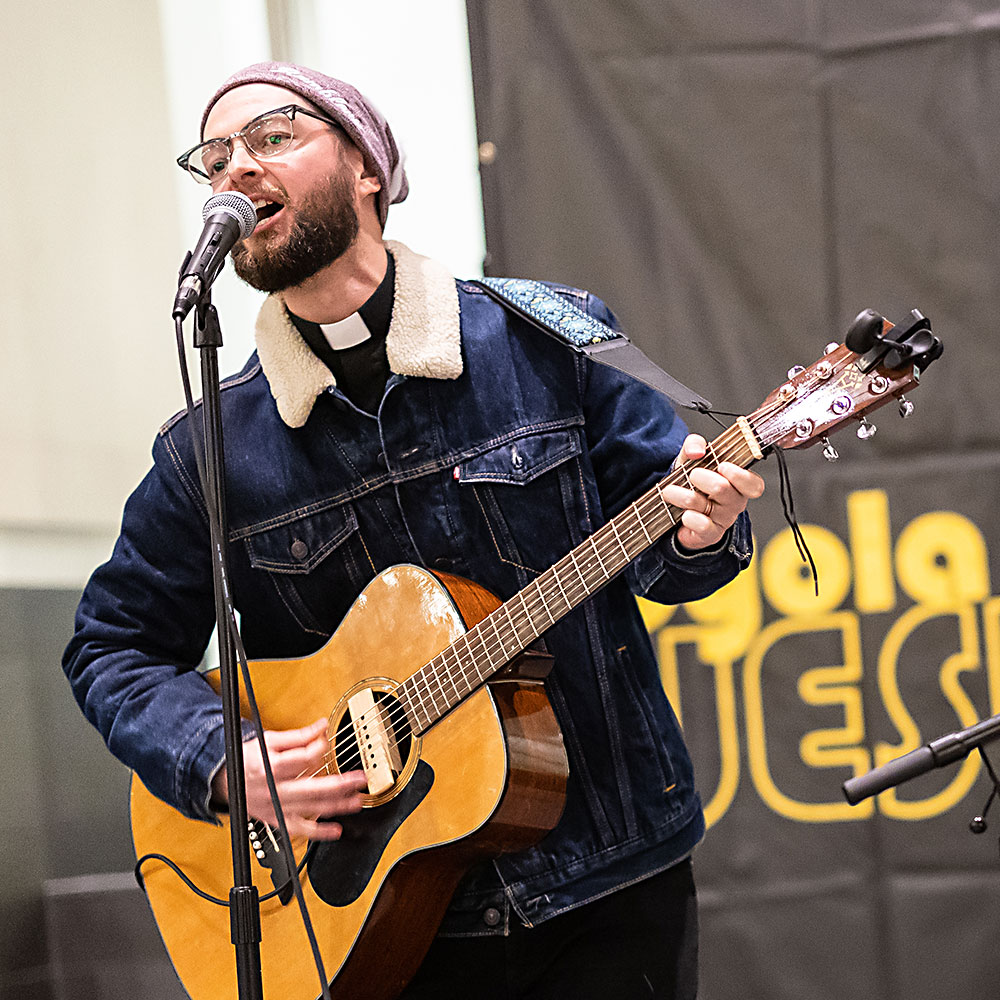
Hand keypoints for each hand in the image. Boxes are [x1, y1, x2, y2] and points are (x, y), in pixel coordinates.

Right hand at [212, 718, 366, 840]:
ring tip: (357, 801)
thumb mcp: (269, 740)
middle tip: (360, 779)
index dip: (320, 747)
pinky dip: (318, 832)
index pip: (304, 758)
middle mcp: (274, 790)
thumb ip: (298, 735)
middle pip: (312, 788)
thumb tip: (322, 726)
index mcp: (271, 767)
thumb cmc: (249, 759)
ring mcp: (276, 807)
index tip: (328, 740)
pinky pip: (299, 830)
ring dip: (337, 806)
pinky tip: (336, 831)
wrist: (227, 781)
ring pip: (310, 809)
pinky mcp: (277, 820)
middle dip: (340, 785)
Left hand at [660, 434, 764, 550]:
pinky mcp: (711, 534)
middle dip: (702, 478)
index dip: (740, 475)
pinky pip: (703, 526)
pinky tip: (683, 514)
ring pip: (705, 505)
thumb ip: (695, 445)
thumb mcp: (692, 458)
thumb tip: (696, 450)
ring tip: (669, 491)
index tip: (722, 466)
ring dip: (683, 495)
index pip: (754, 483)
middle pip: (724, 489)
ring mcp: (724, 519)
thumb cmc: (693, 482)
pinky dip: (690, 518)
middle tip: (691, 475)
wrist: (679, 511)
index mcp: (738, 483)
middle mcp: (734, 501)